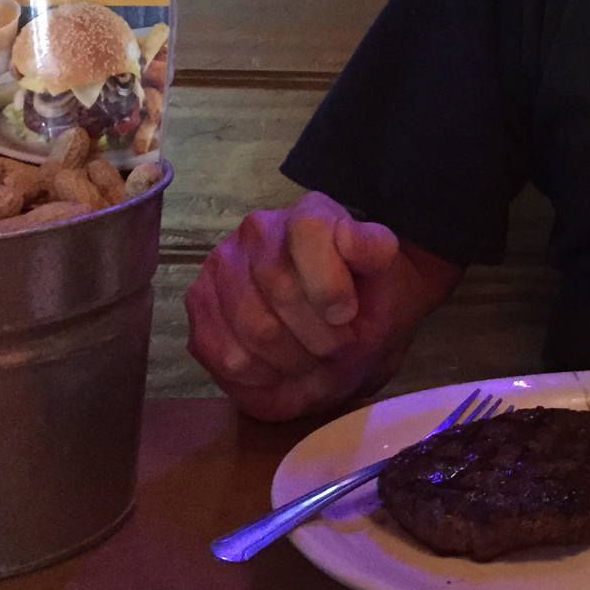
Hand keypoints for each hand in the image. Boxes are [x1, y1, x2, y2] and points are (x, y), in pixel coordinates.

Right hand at [184, 192, 452, 420]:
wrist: (347, 330)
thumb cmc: (369, 301)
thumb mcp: (388, 279)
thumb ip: (375, 253)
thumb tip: (349, 239)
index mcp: (310, 214)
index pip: (308, 230)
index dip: (329, 283)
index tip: (347, 315)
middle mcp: (258, 231)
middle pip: (277, 286)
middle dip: (317, 334)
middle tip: (336, 348)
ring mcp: (222, 267)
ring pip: (251, 326)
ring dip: (291, 360)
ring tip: (312, 360)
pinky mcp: (201, 308)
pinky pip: (224, 353)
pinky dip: (260, 375)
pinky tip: (280, 368)